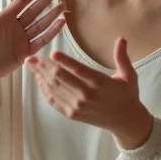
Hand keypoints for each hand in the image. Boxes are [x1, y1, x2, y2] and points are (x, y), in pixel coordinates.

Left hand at [0, 0, 65, 88]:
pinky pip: (41, 40)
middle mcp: (16, 26)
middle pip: (35, 9)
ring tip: (64, 5)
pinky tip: (61, 23)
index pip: (24, 0)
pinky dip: (52, 32)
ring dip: (52, 14)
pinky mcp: (26, 52)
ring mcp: (22, 39)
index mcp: (6, 17)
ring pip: (41, 24)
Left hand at [25, 38, 153, 148]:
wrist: (125, 121)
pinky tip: (38, 80)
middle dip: (44, 67)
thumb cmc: (127, 95)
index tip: (52, 53)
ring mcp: (78, 106)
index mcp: (101, 83)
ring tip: (31, 65)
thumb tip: (121, 38)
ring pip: (55, 89)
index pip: (80, 70)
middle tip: (31, 57)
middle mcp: (87, 95)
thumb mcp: (129, 75)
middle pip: (61, 79)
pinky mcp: (72, 114)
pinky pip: (54, 101)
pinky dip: (44, 90)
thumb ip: (122, 57)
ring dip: (40, 76)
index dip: (65, 62)